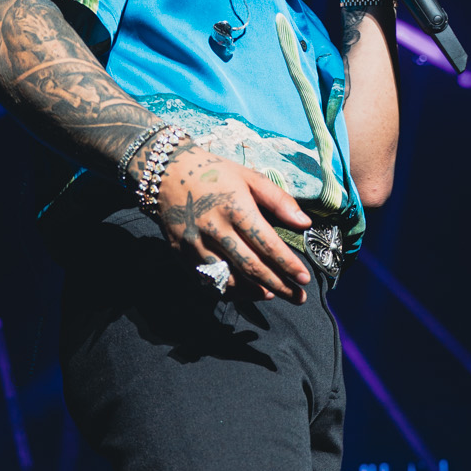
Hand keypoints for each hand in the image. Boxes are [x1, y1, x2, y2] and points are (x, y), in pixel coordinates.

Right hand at [152, 143, 312, 300]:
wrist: (166, 174)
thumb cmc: (215, 174)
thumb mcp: (250, 178)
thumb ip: (279, 200)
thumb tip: (305, 223)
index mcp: (234, 207)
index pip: (266, 243)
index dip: (287, 264)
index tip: (304, 277)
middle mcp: (214, 228)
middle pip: (250, 266)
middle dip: (278, 285)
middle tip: (298, 297)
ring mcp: (196, 244)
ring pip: (229, 279)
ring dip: (254, 292)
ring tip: (273, 295)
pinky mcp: (182, 254)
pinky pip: (208, 280)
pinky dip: (229, 290)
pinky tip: (246, 291)